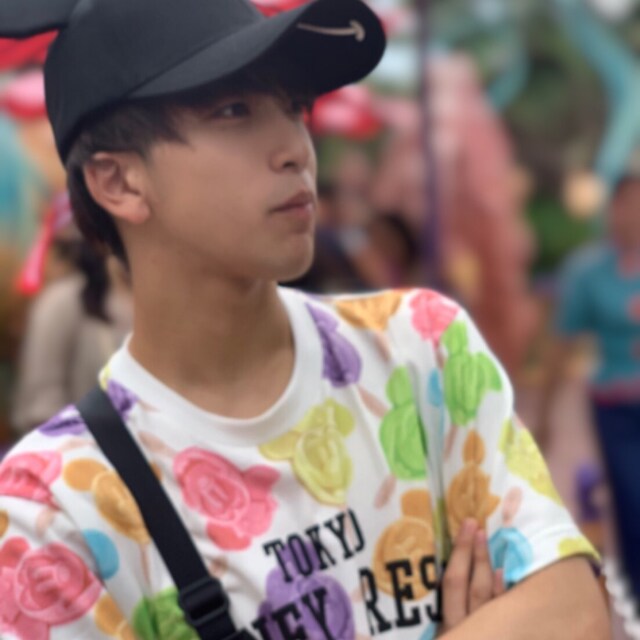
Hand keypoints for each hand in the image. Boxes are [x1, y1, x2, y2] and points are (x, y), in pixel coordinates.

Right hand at [438, 519, 505, 635]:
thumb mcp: (431, 636)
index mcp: (444, 624)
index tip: (461, 527)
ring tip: (484, 537)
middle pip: (467, 583)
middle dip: (470, 551)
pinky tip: (501, 572)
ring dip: (484, 564)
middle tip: (472, 523)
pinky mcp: (502, 634)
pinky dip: (501, 592)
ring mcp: (486, 631)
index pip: (451, 582)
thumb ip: (433, 607)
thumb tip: (426, 557)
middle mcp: (464, 625)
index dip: (457, 553)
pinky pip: (503, 613)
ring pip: (485, 595)